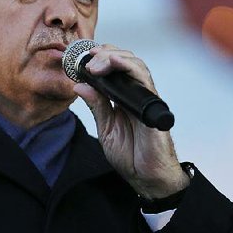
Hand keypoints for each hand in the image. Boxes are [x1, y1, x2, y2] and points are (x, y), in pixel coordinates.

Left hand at [73, 45, 189, 198]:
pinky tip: (115, 63)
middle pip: (125, 60)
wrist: (147, 177)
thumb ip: (96, 106)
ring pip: (135, 64)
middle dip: (105, 54)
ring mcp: (145, 98)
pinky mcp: (152, 105)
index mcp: (124, 99)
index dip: (101, 57)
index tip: (83, 56)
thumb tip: (79, 86)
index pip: (115, 68)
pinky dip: (129, 67)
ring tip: (95, 64)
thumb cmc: (131, 155)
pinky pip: (144, 80)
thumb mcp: (106, 128)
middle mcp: (136, 95)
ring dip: (113, 57)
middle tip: (87, 60)